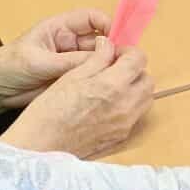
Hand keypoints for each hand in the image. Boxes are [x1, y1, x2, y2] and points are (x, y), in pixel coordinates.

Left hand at [0, 9, 110, 107]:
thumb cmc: (7, 67)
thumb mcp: (38, 62)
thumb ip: (71, 61)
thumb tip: (104, 59)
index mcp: (60, 28)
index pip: (92, 19)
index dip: (108, 25)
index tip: (117, 39)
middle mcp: (70, 43)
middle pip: (101, 41)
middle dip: (113, 49)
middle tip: (124, 63)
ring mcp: (73, 62)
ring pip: (100, 60)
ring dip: (108, 66)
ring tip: (116, 77)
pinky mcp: (73, 80)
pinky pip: (92, 77)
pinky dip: (101, 81)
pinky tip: (107, 87)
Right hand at [0, 39, 152, 158]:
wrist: (42, 145)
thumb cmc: (50, 109)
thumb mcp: (71, 77)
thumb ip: (96, 59)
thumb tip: (108, 44)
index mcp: (113, 86)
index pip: (138, 60)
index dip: (129, 52)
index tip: (116, 53)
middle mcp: (126, 105)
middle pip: (147, 80)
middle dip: (135, 71)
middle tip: (115, 69)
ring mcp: (126, 123)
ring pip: (146, 98)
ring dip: (135, 88)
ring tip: (112, 87)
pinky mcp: (122, 135)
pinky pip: (136, 115)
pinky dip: (129, 105)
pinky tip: (108, 105)